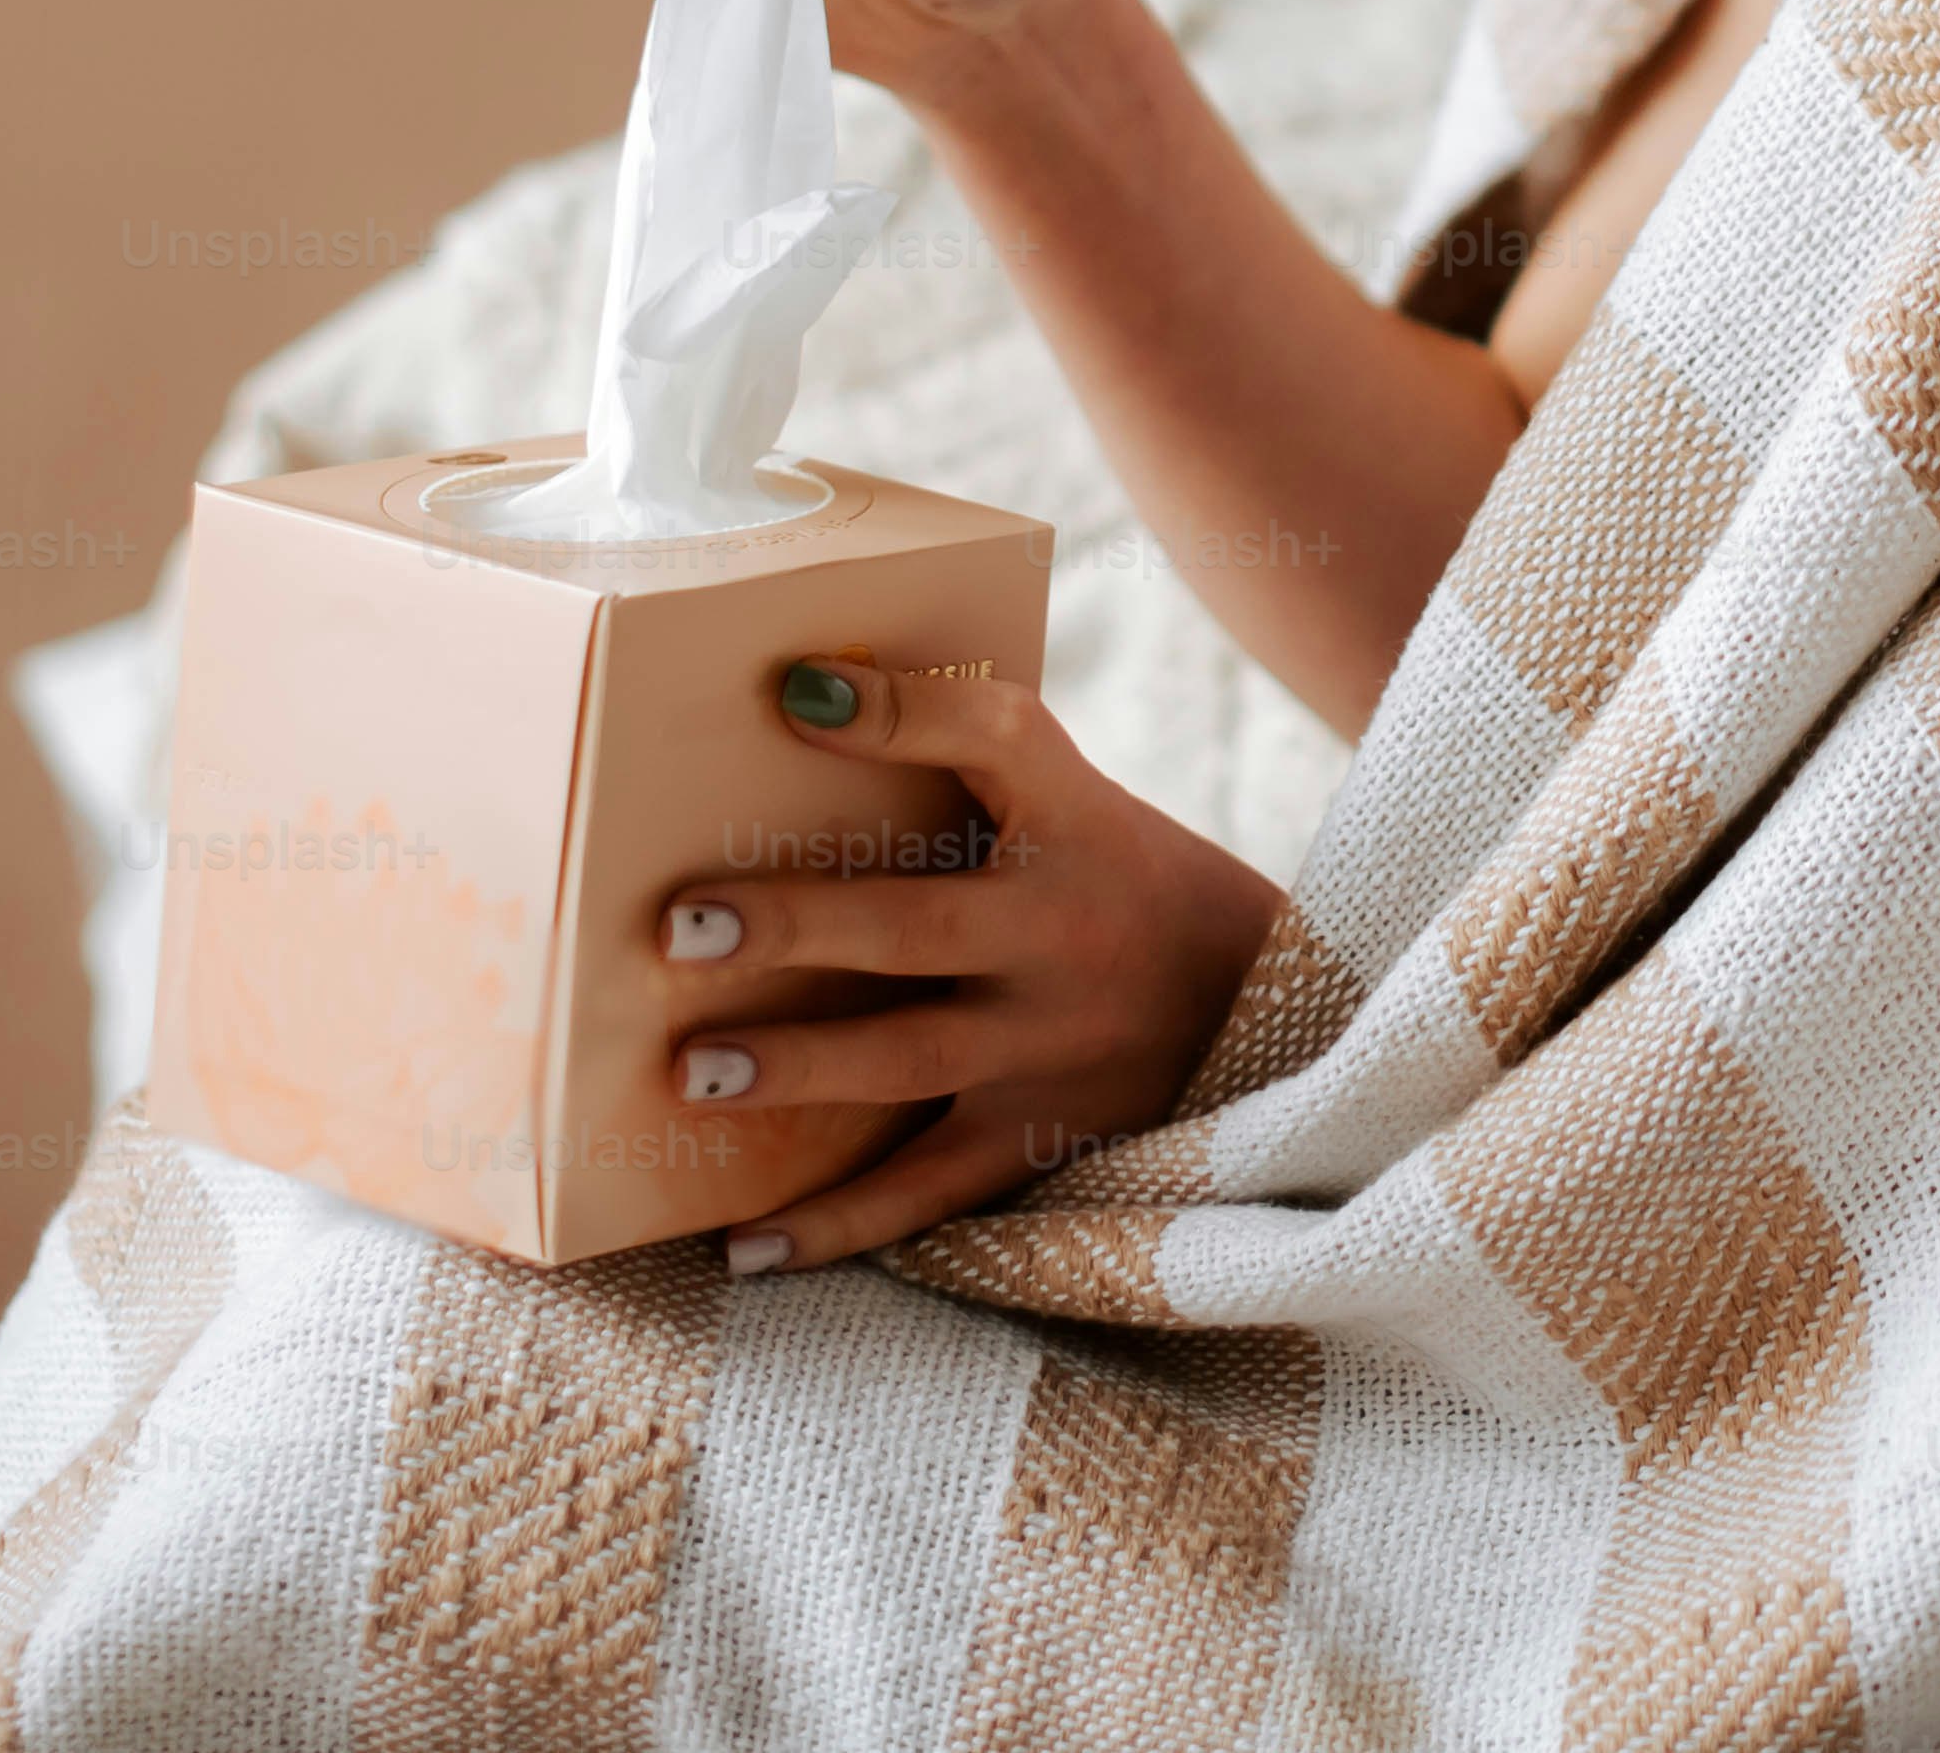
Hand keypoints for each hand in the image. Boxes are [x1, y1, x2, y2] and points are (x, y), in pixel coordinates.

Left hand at [656, 657, 1281, 1271]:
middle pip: (918, 926)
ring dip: (797, 1067)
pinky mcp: (1036, 1134)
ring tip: (691, 1070)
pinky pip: (927, 1188)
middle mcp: (1062, 933)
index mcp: (1075, 820)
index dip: (905, 712)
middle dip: (798, 926)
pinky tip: (746, 1247)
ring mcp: (1048, 1044)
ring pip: (909, 1058)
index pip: (998, 740)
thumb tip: (801, 698)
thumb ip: (965, 763)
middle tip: (682, 925)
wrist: (1257, 1006)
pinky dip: (838, 1224)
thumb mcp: (1073, 801)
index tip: (798, 692)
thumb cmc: (1117, 876)